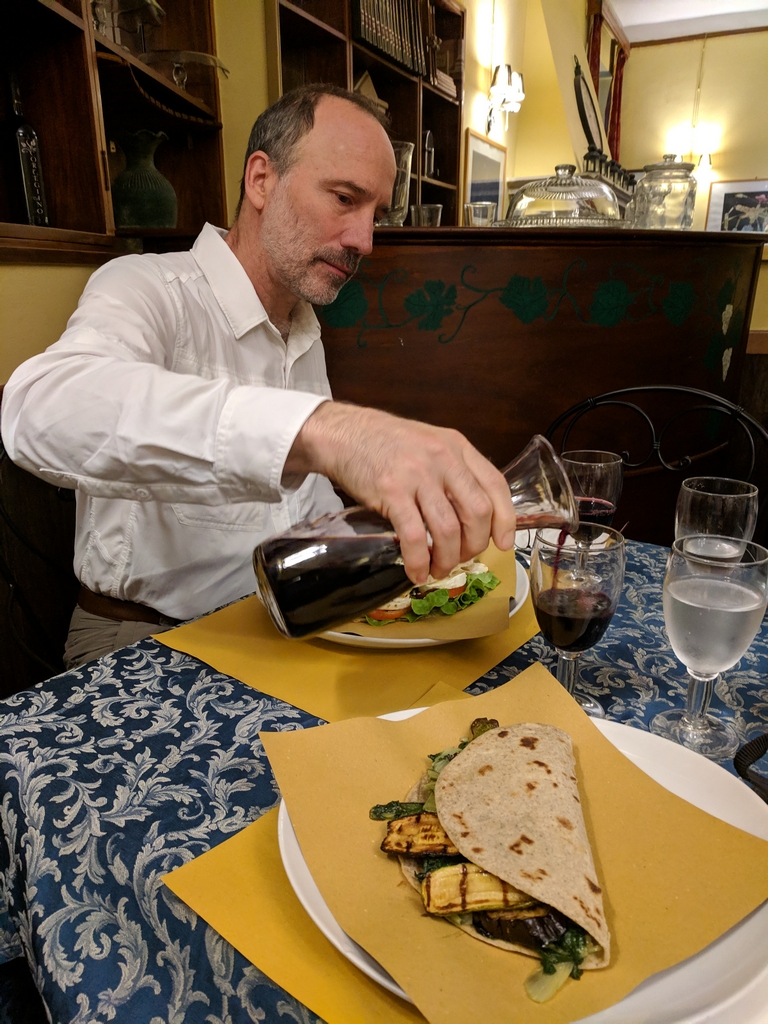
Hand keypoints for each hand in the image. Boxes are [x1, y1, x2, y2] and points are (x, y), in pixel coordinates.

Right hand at [286, 402, 515, 582]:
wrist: (344, 433)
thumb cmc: (386, 443)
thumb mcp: (430, 445)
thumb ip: (453, 471)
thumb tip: (472, 515)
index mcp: (458, 447)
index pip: (496, 485)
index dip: (505, 520)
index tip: (504, 543)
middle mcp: (443, 459)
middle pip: (477, 512)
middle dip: (474, 545)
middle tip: (461, 558)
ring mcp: (417, 475)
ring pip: (448, 529)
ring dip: (448, 559)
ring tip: (439, 569)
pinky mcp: (391, 492)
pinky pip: (415, 536)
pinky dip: (419, 561)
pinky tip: (417, 571)